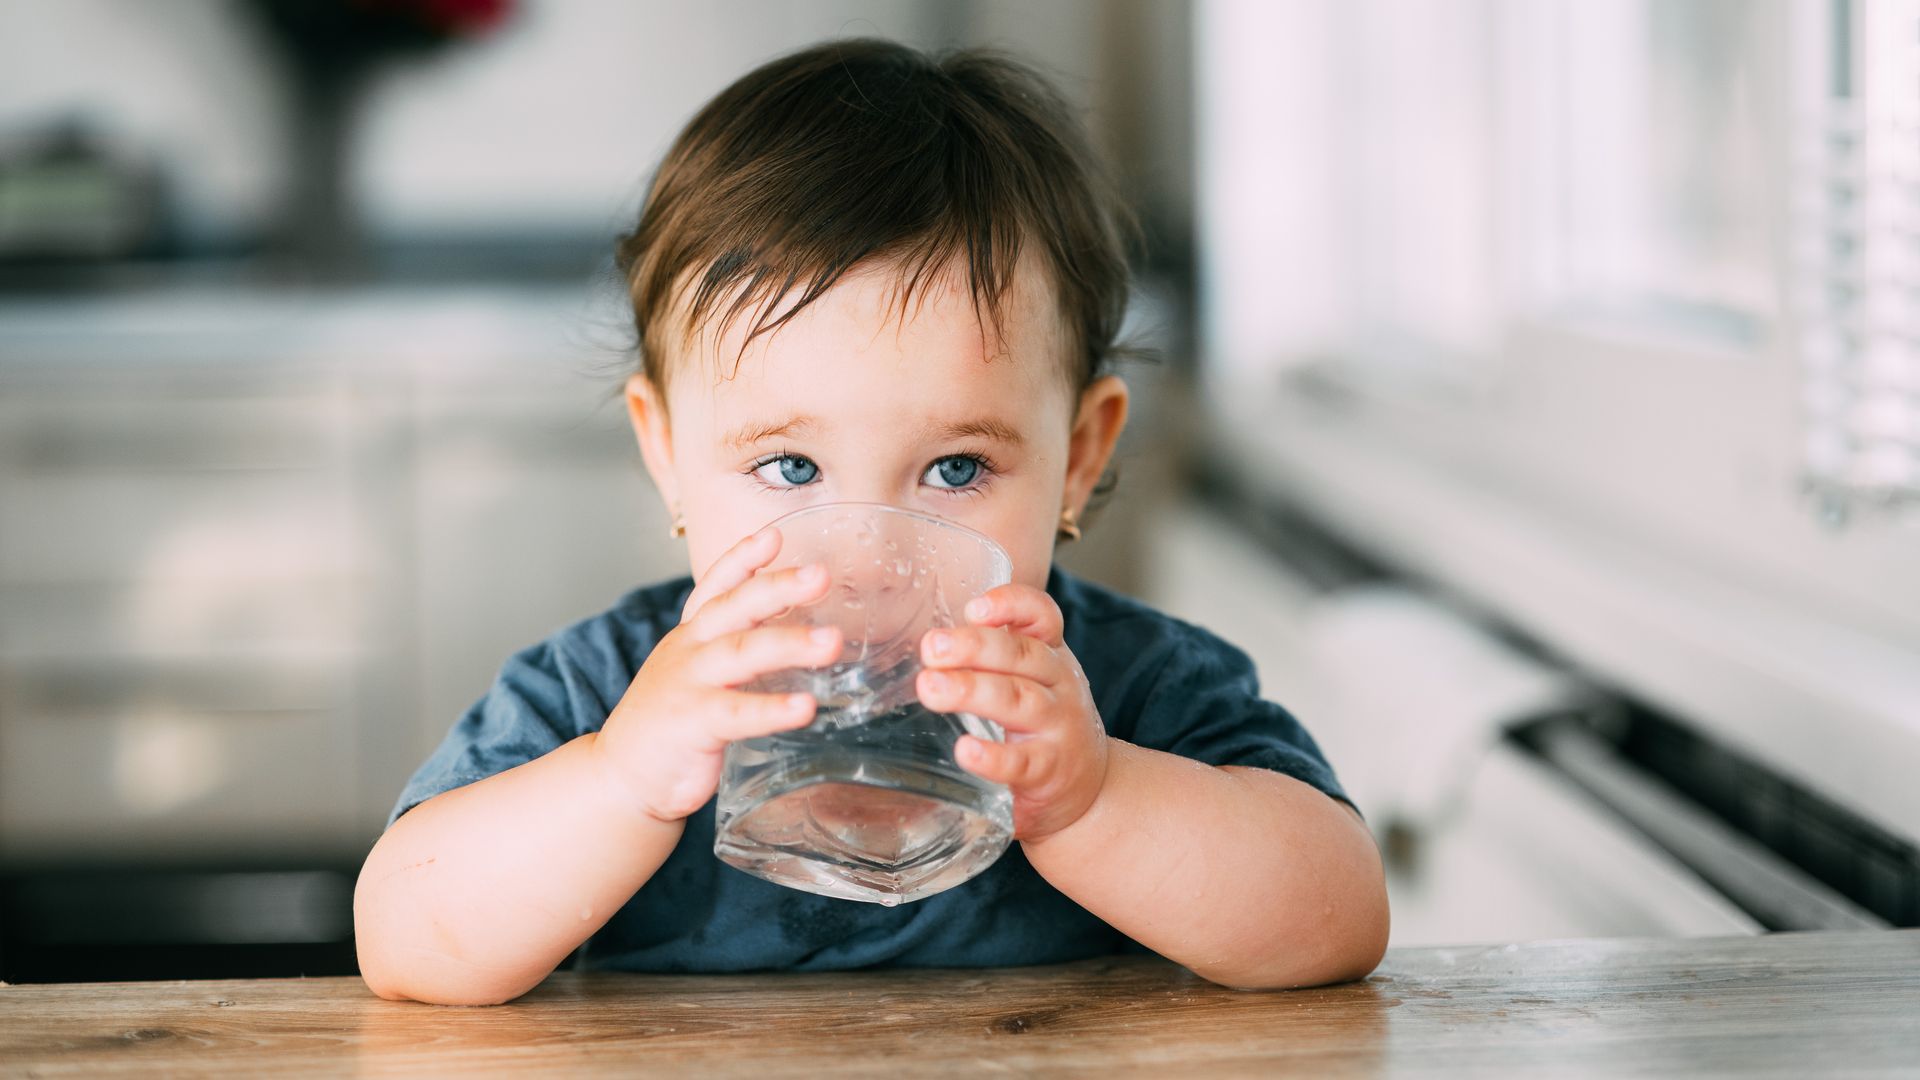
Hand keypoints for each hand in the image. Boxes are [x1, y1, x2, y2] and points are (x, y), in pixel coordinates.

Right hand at [593, 527, 841, 822]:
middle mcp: (689, 650)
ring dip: (789, 644)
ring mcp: (688, 684)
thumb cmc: (672, 721)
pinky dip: (772, 709)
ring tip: (831, 642)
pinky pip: (737, 712)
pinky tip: (805, 707)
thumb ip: (737, 647)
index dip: (743, 558)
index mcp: (693, 634)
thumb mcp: (698, 671)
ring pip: (741, 653)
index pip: (716, 586)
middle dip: (779, 587)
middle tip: (821, 575)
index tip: (775, 536)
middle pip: (735, 607)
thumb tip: (799, 631)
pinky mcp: (691, 724)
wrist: (621, 777)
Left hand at [915, 583, 1107, 840]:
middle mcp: (1059, 683)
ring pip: (1018, 700)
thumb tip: (928, 639)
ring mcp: (1058, 726)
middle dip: (973, 646)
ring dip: (971, 690)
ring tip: (931, 688)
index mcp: (1050, 654)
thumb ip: (993, 654)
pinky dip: (993, 757)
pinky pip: (1021, 761)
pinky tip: (965, 750)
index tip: (973, 608)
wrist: (1089, 785)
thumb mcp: (1032, 678)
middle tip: (931, 648)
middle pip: (1021, 654)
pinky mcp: (1049, 769)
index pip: (1042, 616)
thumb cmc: (1045, 721)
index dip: (1011, 605)